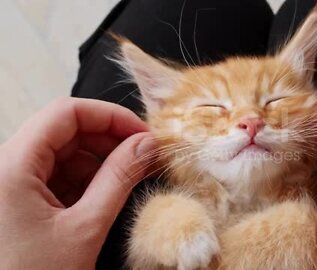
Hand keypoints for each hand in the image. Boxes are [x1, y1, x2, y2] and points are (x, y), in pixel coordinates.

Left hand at [0, 98, 155, 268]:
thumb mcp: (85, 228)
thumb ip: (119, 179)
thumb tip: (147, 145)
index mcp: (10, 167)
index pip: (66, 113)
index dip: (110, 116)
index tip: (143, 134)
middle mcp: (4, 166)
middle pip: (64, 130)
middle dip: (108, 139)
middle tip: (143, 157)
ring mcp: (9, 182)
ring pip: (62, 152)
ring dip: (99, 161)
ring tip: (128, 179)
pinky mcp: (16, 198)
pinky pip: (55, 174)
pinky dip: (84, 180)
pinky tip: (104, 196)